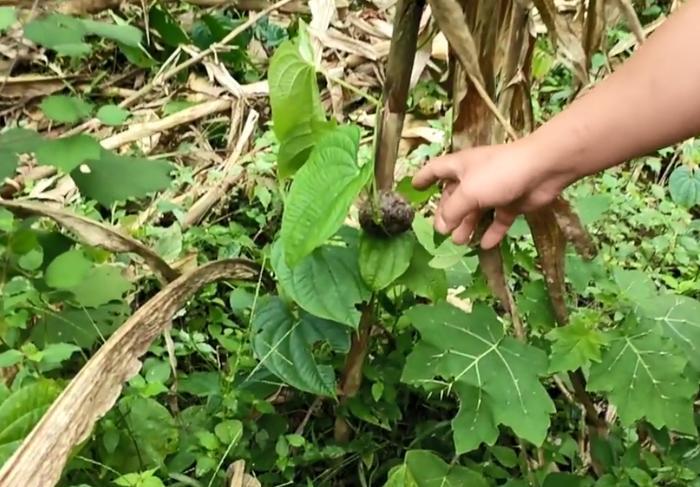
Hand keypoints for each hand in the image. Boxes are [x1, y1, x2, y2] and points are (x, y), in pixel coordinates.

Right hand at [412, 139, 572, 248]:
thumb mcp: (469, 192)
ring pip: (476, 211)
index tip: (414, 187)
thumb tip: (441, 227)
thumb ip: (452, 211)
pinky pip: (498, 220)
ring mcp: (495, 190)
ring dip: (467, 226)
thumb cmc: (499, 173)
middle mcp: (475, 177)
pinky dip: (492, 232)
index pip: (436, 169)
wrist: (542, 169)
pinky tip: (486, 245)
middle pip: (455, 196)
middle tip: (441, 231)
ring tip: (460, 242)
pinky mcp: (512, 202)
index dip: (424, 177)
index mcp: (460, 167)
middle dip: (447, 213)